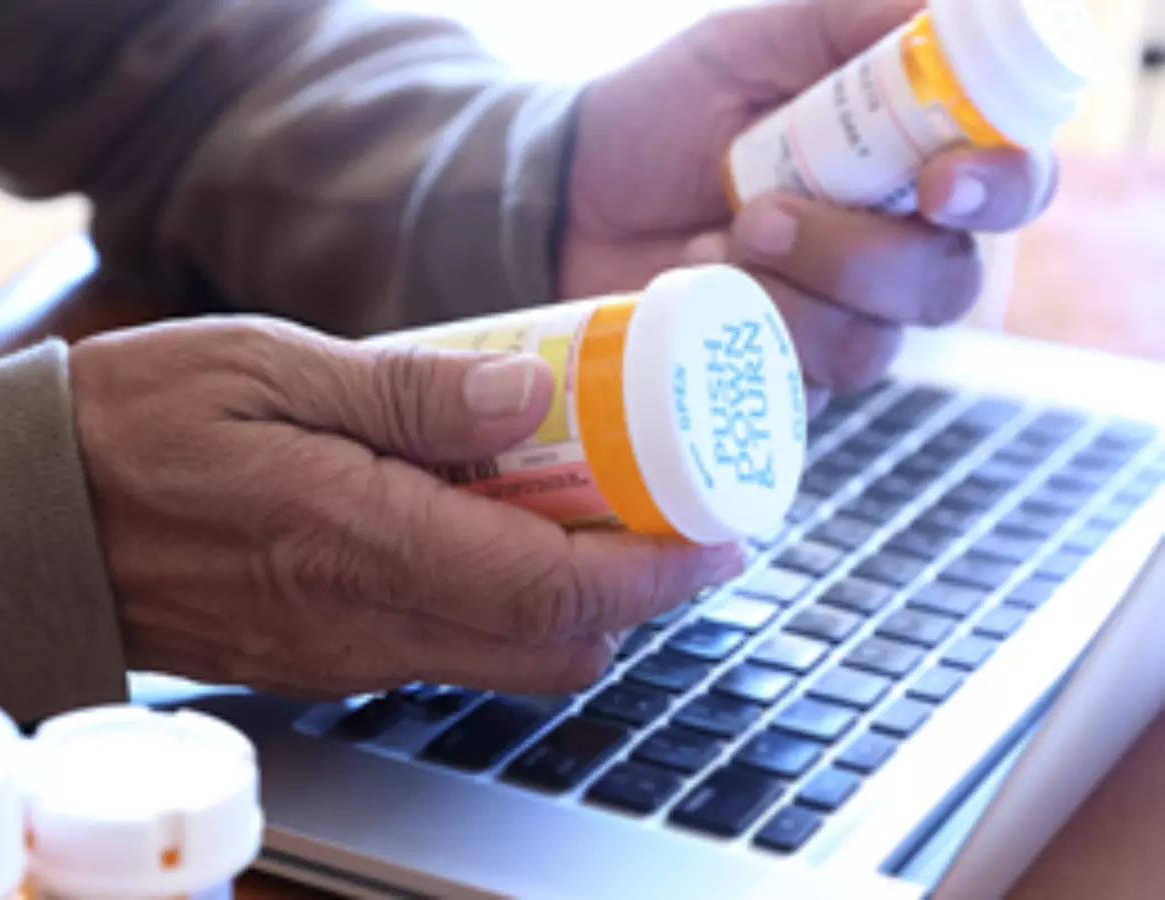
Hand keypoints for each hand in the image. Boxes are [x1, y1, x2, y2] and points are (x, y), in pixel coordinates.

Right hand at [70, 318, 742, 696]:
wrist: (26, 517)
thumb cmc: (133, 424)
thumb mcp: (267, 364)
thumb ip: (405, 392)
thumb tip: (527, 402)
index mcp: (356, 541)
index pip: (554, 593)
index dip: (660, 573)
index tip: (719, 534)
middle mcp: (360, 622)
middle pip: (554, 652)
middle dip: (636, 594)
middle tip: (661, 508)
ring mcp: (342, 655)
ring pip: (506, 663)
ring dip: (572, 601)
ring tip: (580, 506)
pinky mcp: (320, 660)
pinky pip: (443, 654)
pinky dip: (499, 607)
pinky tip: (484, 528)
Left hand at [560, 0, 1056, 410]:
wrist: (565, 195)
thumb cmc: (664, 113)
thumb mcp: (754, 43)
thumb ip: (855, 22)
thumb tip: (950, 7)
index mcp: (909, 164)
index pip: (1012, 184)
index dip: (1001, 188)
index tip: (941, 184)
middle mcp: (888, 252)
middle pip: (947, 283)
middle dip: (858, 255)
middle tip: (759, 213)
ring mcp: (830, 324)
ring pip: (869, 345)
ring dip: (784, 296)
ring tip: (710, 243)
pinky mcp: (771, 380)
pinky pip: (791, 391)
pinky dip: (736, 339)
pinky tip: (689, 292)